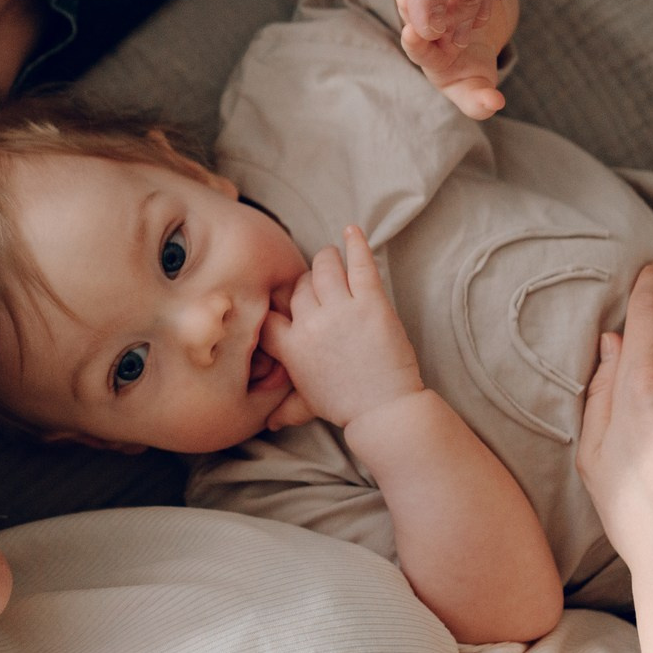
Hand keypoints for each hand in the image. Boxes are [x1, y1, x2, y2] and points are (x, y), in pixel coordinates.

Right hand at [264, 227, 426, 432]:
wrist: (385, 410)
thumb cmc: (347, 407)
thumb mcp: (308, 404)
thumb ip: (285, 407)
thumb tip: (267, 423)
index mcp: (291, 347)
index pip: (270, 312)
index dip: (276, 304)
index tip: (283, 303)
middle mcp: (311, 323)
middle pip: (298, 286)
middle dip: (305, 283)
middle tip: (317, 285)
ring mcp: (342, 310)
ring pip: (323, 267)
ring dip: (326, 259)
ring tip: (331, 258)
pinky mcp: (371, 303)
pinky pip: (360, 264)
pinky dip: (356, 244)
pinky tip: (352, 230)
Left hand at [392, 0, 514, 119]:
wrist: (467, 34)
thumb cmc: (467, 67)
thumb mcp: (474, 87)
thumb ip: (478, 98)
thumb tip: (492, 106)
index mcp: (428, 50)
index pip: (417, 47)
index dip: (417, 44)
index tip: (411, 37)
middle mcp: (420, 19)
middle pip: (410, 8)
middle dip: (409, 0)